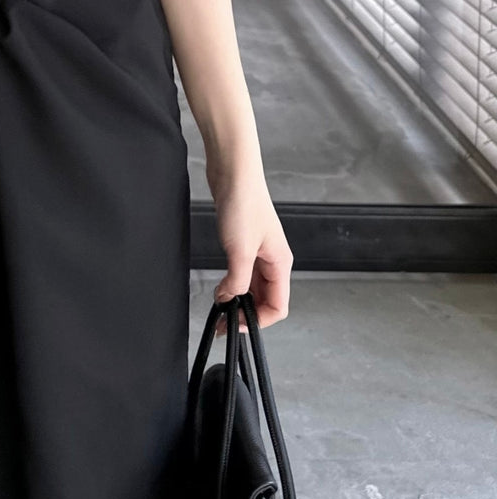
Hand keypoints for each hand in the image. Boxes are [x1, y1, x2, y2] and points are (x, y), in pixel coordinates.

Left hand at [208, 168, 292, 336]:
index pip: (278, 307)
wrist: (233, 173)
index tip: (235, 325)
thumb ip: (237, 280)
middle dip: (245, 314)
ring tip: (218, 308)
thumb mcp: (240, 249)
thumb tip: (229, 300)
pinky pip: (242, 274)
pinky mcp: (245, 244)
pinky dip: (232, 285)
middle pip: (265, 300)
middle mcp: (273, 260)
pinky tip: (219, 287)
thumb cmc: (243, 203)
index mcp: (280, 263)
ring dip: (238, 300)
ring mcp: (259, 252)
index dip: (258, 321)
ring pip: (253, 288)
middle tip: (221, 323)